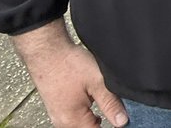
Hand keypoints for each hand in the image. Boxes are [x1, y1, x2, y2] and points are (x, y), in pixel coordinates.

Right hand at [11, 20, 126, 127]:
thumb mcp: (97, 82)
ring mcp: (57, 114)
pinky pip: (74, 116)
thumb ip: (110, 103)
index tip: (122, 120)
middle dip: (102, 123)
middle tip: (114, 109)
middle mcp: (62, 121)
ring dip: (94, 118)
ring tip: (102, 102)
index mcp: (72, 120)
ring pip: (81, 123)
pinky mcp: (56, 106)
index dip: (112, 126)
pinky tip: (91, 100)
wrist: (47, 51)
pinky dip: (85, 112)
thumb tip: (122, 121)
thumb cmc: (68, 64)